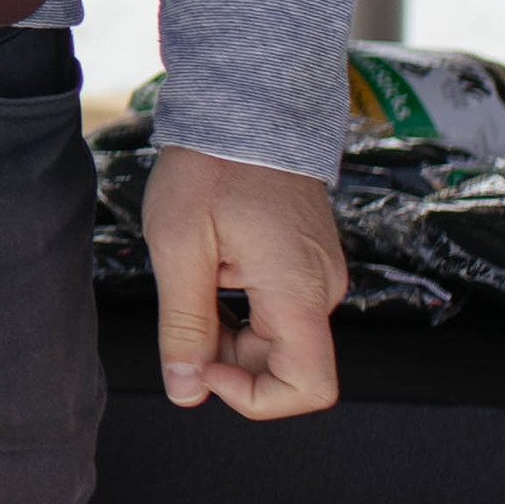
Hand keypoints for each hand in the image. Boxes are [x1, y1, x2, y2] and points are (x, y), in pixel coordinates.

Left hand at [144, 145, 345, 421]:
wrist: (245, 105)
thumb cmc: (212, 165)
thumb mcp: (180, 247)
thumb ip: (185, 327)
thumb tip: (187, 392)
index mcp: (300, 290)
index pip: (309, 388)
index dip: (253, 397)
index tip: (204, 364)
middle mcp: (324, 289)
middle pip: (284, 366)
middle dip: (226, 357)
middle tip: (185, 301)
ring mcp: (320, 276)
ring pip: (276, 340)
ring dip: (227, 330)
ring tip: (196, 273)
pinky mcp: (308, 264)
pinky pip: (277, 312)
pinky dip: (238, 309)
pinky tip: (212, 268)